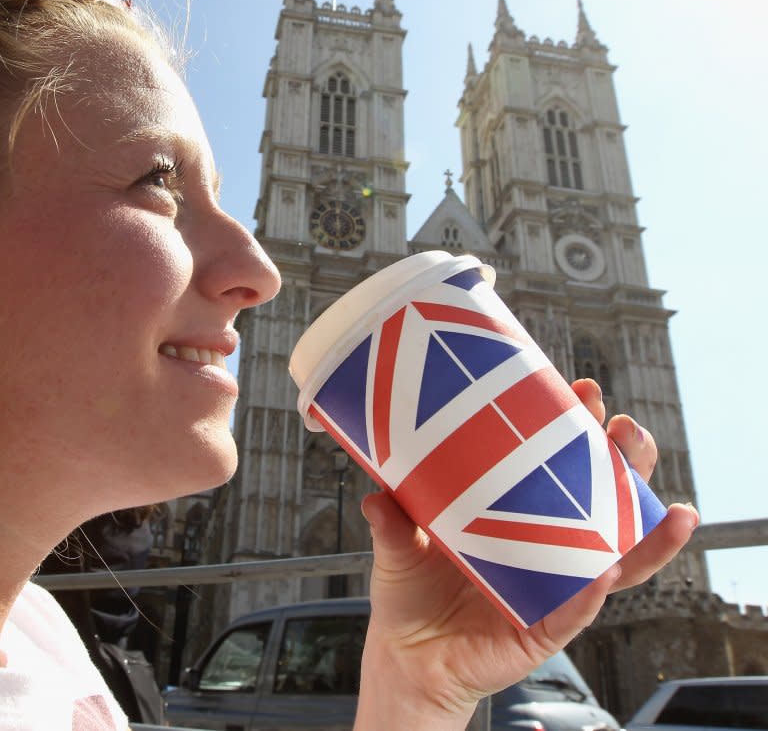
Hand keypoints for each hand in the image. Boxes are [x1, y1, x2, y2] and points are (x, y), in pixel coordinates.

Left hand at [352, 378, 698, 730]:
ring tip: (672, 512)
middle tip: (626, 431)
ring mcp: (552, 588)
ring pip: (618, 560)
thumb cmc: (410, 592)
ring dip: (648, 535)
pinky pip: (576, 610)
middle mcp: (546, 547)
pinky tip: (609, 569)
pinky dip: (593, 591)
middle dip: (626, 465)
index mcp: (517, 515)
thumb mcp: (398, 545)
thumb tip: (378, 494)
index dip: (579, 430)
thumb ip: (393, 519)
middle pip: (604, 502)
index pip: (560, 465)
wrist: (403, 655)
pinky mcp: (544, 630)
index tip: (584, 393)